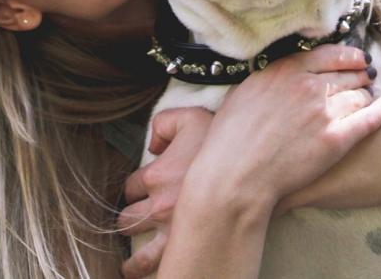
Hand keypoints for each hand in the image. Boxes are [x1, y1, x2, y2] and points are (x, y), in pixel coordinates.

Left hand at [119, 107, 213, 277]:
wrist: (252, 167)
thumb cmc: (224, 141)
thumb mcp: (191, 117)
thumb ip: (164, 123)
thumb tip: (153, 145)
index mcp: (156, 176)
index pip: (132, 186)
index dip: (137, 188)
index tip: (144, 190)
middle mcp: (159, 206)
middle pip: (128, 218)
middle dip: (130, 219)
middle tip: (135, 222)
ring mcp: (172, 231)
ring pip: (139, 252)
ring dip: (133, 259)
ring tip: (130, 266)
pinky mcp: (186, 248)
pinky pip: (157, 267)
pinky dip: (147, 271)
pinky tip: (142, 275)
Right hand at [187, 44, 380, 217]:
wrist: (235, 174)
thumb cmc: (231, 137)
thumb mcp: (247, 90)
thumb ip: (273, 76)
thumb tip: (287, 72)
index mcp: (287, 70)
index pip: (331, 54)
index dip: (349, 55)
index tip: (357, 59)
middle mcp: (309, 86)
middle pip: (349, 74)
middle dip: (360, 76)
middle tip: (367, 80)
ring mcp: (324, 113)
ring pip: (360, 96)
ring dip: (366, 96)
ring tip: (369, 99)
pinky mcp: (336, 141)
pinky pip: (369, 120)